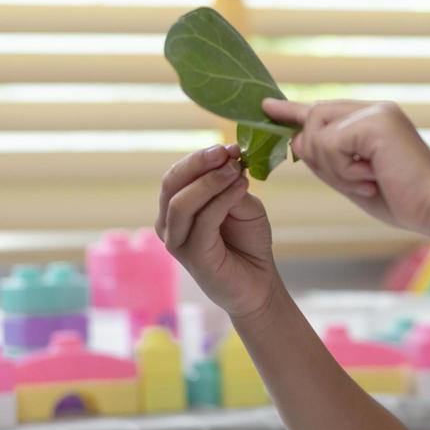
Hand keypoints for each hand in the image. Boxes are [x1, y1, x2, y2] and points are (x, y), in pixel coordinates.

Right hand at [156, 144, 281, 319]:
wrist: (260, 282)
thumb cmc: (248, 242)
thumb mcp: (242, 203)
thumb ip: (230, 185)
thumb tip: (227, 163)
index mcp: (175, 208)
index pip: (177, 175)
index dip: (199, 157)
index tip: (228, 147)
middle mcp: (169, 224)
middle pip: (172, 184)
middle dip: (199, 163)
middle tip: (228, 152)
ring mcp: (177, 242)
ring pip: (182, 202)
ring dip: (210, 181)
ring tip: (236, 170)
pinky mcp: (193, 257)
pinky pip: (203, 221)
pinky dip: (222, 199)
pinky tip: (241, 187)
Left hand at [261, 98, 429, 238]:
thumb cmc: (402, 200)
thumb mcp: (353, 180)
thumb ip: (326, 160)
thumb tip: (296, 141)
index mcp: (373, 119)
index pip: (324, 110)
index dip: (293, 110)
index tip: (267, 106)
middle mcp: (374, 109)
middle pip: (314, 119)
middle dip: (319, 156)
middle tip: (355, 181)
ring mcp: (376, 111)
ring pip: (318, 135)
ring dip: (335, 169)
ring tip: (369, 180)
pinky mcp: (375, 122)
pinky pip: (331, 144)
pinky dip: (345, 170)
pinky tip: (372, 177)